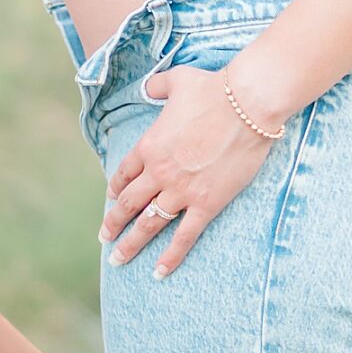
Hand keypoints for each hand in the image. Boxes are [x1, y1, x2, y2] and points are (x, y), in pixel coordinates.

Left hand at [101, 66, 279, 275]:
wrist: (247, 104)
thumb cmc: (214, 89)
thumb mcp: (177, 80)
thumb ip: (158, 86)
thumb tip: (148, 87)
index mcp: (149, 146)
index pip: (124, 174)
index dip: (116, 189)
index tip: (112, 200)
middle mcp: (159, 172)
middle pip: (129, 204)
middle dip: (113, 223)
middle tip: (104, 239)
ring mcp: (182, 190)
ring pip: (149, 225)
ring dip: (131, 245)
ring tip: (118, 260)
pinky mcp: (207, 203)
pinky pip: (184, 236)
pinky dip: (171, 256)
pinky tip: (159, 272)